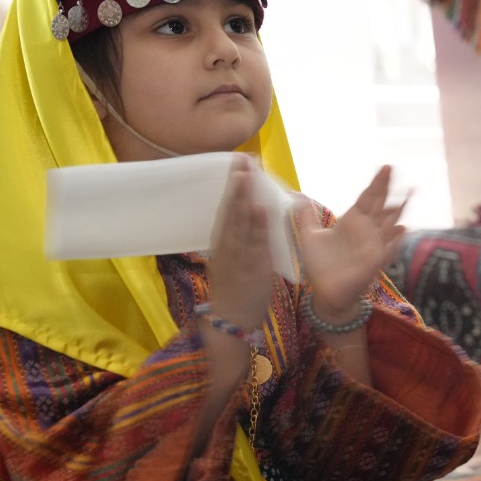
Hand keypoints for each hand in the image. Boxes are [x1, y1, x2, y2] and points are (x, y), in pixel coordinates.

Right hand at [205, 157, 276, 331]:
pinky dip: (258, 225)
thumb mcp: (229, 261)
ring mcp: (239, 256)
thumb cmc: (233, 291)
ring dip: (244, 197)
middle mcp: (227, 246)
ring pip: (240, 222)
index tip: (237, 164)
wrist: (231, 321)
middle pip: (231, 210)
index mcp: (221, 243)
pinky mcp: (253, 268)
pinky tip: (260, 207)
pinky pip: (256, 243)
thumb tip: (243, 215)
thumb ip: (235, 239)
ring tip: (247, 175)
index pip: (226, 209)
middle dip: (237, 184)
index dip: (231, 186)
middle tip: (241, 159)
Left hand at [294, 165, 407, 323]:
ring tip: (410, 194)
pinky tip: (402, 229)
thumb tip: (298, 196)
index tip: (386, 167)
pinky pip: (388, 249)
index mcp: (353, 222)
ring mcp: (373, 245)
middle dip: (389, 189)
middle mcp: (366, 231)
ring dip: (400, 210)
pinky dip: (395, 240)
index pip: (368, 197)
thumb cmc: (321, 266)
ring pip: (390, 223)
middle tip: (397, 171)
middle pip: (381, 205)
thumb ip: (306, 217)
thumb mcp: (310, 237)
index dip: (377, 183)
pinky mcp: (374, 262)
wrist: (326, 292)